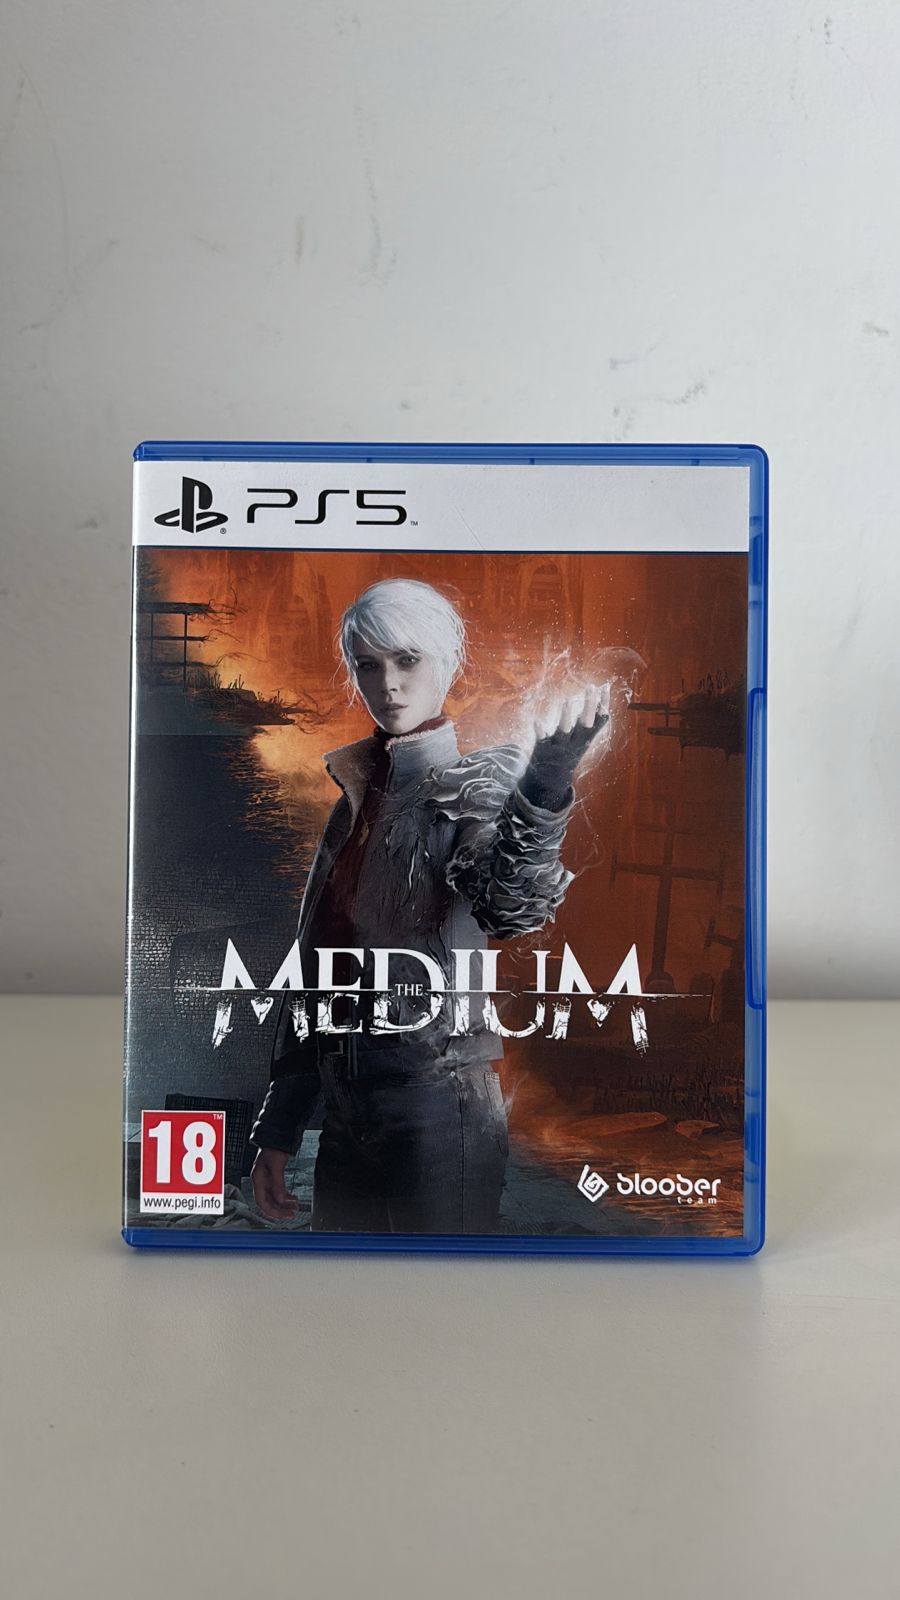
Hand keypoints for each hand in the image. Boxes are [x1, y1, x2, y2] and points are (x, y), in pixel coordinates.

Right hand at [251, 1148, 299, 1220]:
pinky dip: (285, 1196)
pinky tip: (292, 1198)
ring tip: (294, 1207)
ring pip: (273, 1198)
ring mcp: (266, 1180)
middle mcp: (261, 1181)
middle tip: (292, 1213)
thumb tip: (281, 1200)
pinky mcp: (272, 1177)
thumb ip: (278, 1183)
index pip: (262, 1202)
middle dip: (280, 1209)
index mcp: (258, 1179)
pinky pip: (277, 1191)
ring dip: (283, 1204)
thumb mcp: (276, 1166)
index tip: (284, 1215)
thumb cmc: (273, 1148)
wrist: (275, 1137)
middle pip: (268, 1202)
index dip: (272, 1211)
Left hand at [522, 684, 609, 810]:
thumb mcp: (583, 737)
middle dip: (589, 706)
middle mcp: (575, 742)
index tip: (606, 687)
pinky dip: (540, 731)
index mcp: (586, 738)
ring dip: (566, 717)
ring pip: (565, 732)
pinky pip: (542, 739)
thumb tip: (602, 693)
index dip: (604, 704)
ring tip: (568, 700)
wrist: (551, 780)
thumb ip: (591, 717)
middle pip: (585, 724)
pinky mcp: (543, 749)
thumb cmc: (569, 750)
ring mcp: (559, 746)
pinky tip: (536, 721)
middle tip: (591, 687)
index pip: (600, 720)